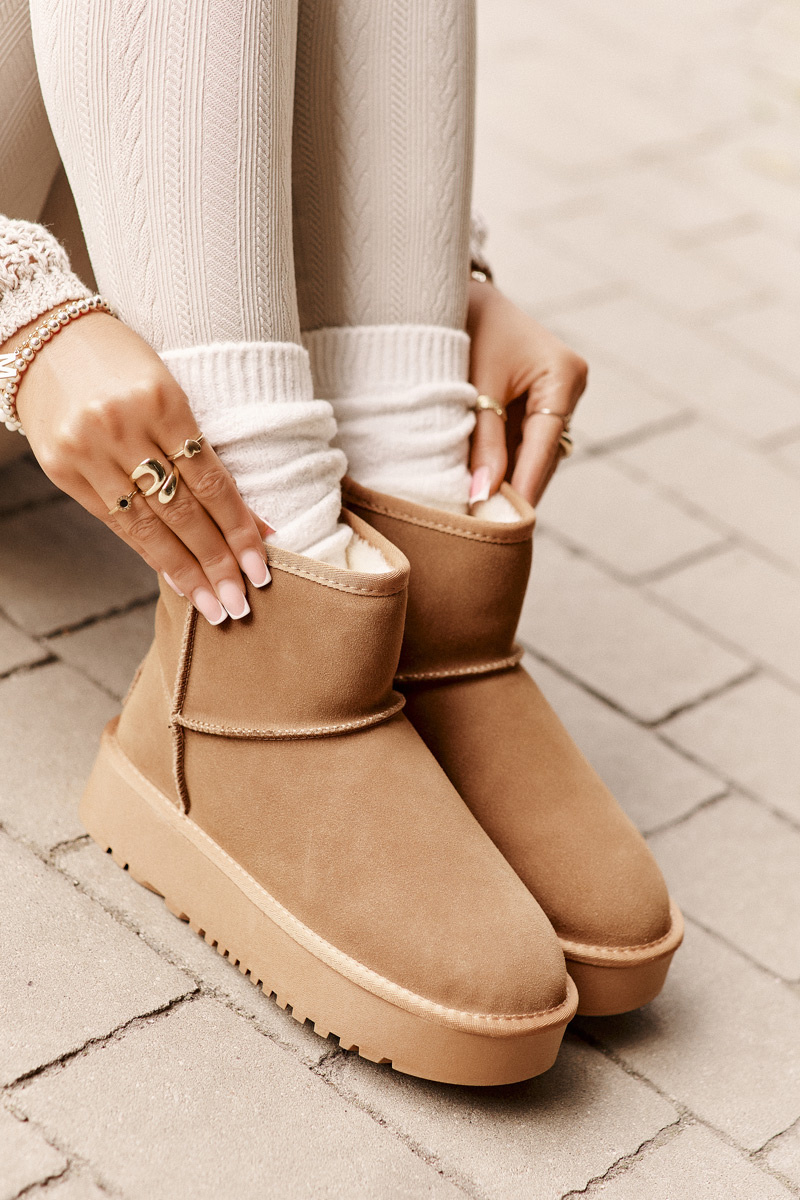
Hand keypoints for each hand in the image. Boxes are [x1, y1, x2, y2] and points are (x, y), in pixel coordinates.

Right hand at [7, 306, 271, 623]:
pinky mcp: (62, 468)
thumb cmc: (121, 361)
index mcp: (161, 399)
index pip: (211, 479)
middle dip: (217, 561)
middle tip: (243, 601)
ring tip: (214, 607)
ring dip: (186, 571)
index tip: (261, 564)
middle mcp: (122, 427)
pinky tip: (175, 578)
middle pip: (182, 509)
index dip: (238, 527)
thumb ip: (197, 447)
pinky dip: (149, 552)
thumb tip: (246, 516)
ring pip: (148, 525)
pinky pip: (116, 522)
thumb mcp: (166, 388)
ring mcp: (87, 451)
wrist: (42, 336)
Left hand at [466, 279, 587, 505]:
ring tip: (486, 517)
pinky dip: (506, 465)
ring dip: (512, 481)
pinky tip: (485, 489)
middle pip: (544, 455)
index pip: (543, 443)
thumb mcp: (476, 385)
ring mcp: (557, 398)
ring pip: (535, 455)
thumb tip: (483, 493)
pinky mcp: (538, 405)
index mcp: (564, 374)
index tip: (509, 520)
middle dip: (518, 488)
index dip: (525, 483)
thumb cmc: (469, 329)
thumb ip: (483, 439)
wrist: (458, 296)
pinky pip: (524, 445)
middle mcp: (569, 388)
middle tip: (491, 529)